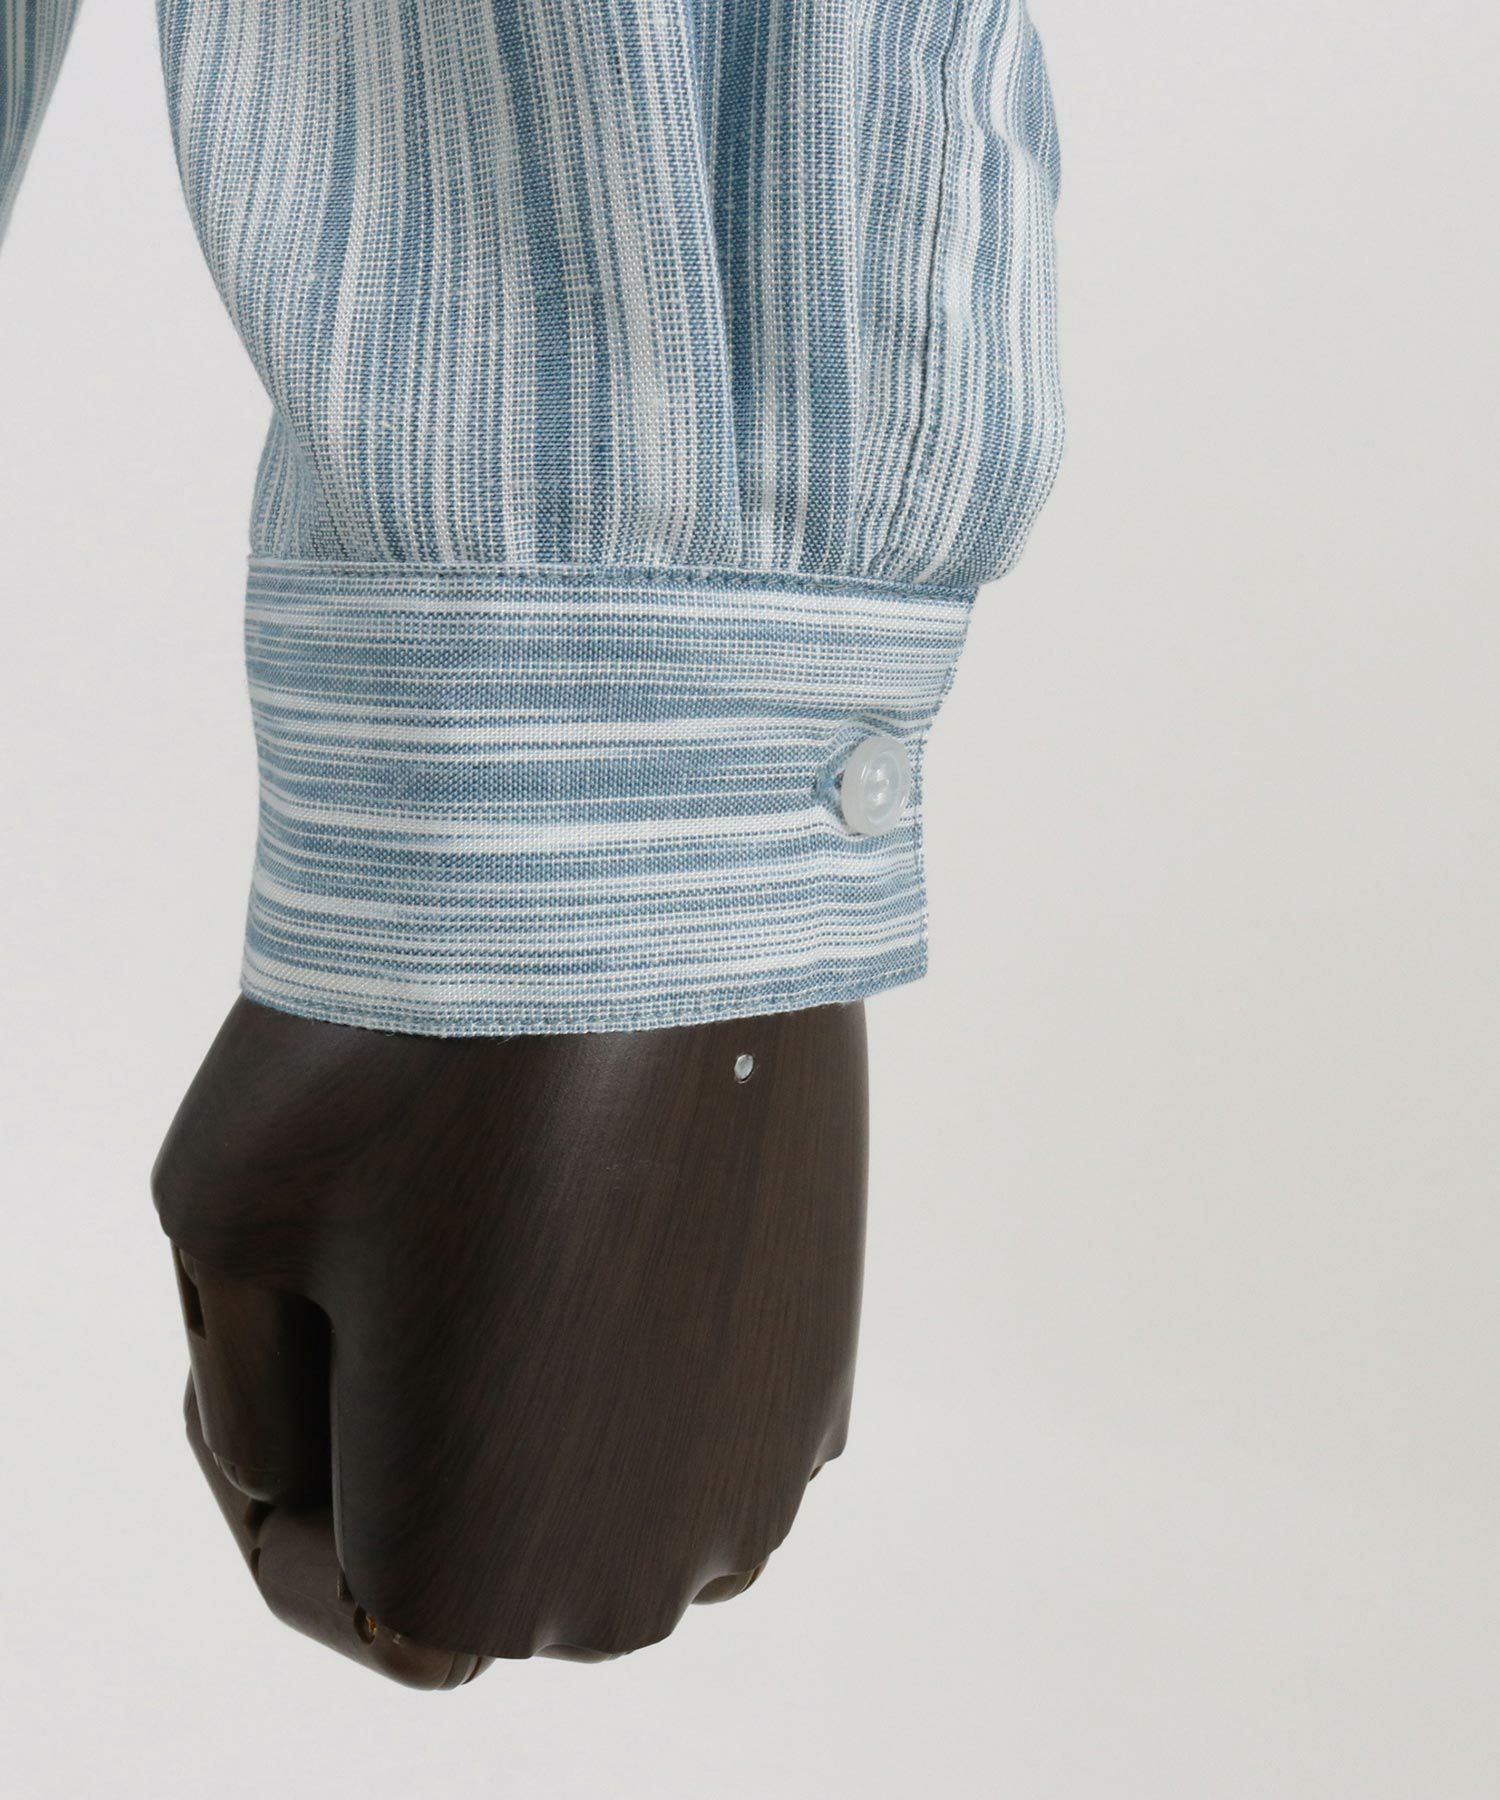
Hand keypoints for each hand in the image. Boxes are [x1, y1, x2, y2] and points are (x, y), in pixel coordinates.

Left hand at [153, 997, 867, 1682]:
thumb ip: (250, 1402)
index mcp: (479, 1578)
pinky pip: (689, 1412)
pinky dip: (627, 1346)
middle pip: (482, 1541)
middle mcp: (643, 1575)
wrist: (645, 888)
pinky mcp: (824, 1369)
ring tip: (478, 1227)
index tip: (277, 1333)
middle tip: (365, 1269)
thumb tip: (309, 1460)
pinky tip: (584, 1211)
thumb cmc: (406, 1053)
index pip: (353, 1589)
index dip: (287, 1467)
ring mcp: (757, 1474)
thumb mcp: (220, 1230)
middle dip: (405, 1434)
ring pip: (593, 1477)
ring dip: (526, 1392)